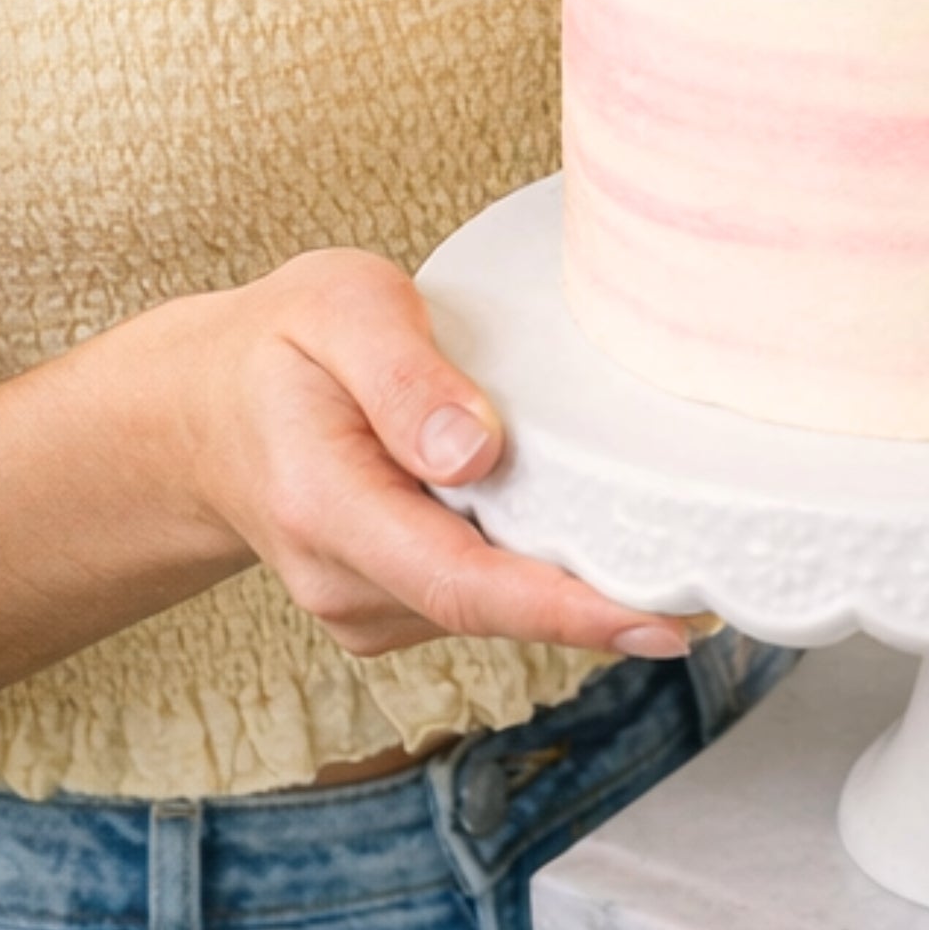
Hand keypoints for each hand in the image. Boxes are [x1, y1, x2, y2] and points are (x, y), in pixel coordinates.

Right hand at [173, 252, 694, 661]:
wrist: (205, 411)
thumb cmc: (283, 346)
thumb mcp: (336, 307)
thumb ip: (405, 374)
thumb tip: (477, 450)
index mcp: (329, 506)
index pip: (462, 582)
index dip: (566, 612)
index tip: (660, 622)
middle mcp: (344, 580)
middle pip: (494, 609)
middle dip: (603, 604)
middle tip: (723, 586)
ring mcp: (366, 608)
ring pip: (493, 609)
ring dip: (574, 585)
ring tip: (666, 546)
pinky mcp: (392, 608)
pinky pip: (481, 599)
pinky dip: (539, 574)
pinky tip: (584, 532)